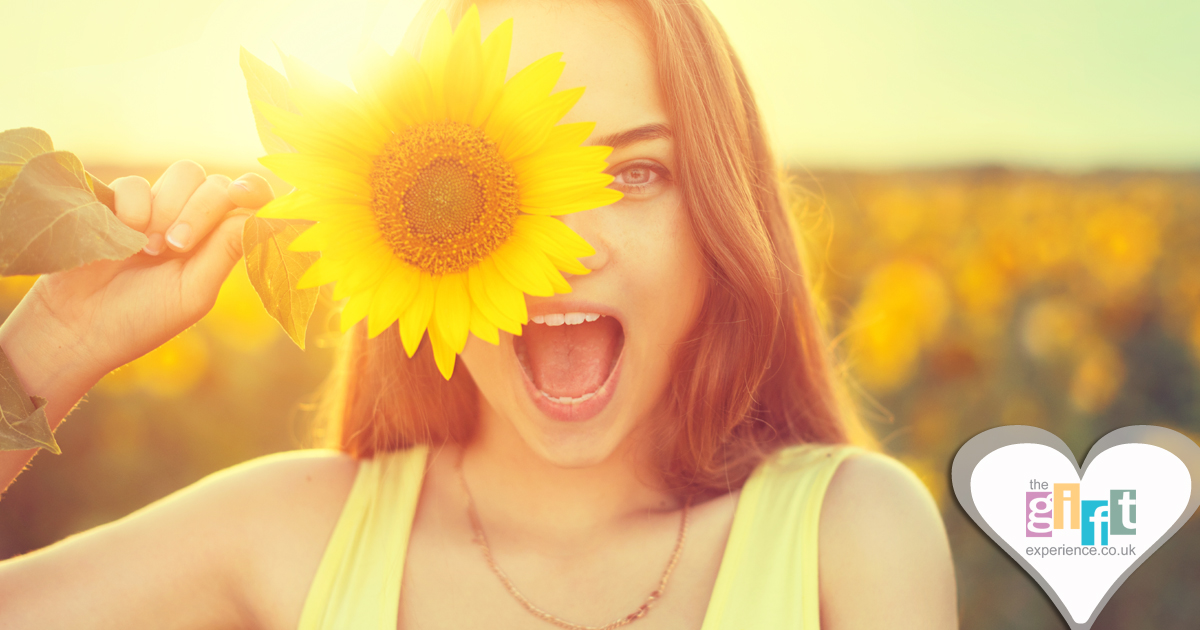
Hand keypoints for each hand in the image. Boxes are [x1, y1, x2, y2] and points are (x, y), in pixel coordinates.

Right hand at [17, 160, 274, 381]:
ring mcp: (154, 208)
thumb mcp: (193, 292)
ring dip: (168, 209)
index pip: (249, 203)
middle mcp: (191, 220)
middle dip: (200, 212)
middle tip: (176, 247)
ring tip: (149, 248)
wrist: (76, 326)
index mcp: (217, 243)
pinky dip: (134, 207)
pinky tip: (122, 236)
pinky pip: (136, 183)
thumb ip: (227, 251)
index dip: (254, 191)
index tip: (243, 194)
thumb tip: (264, 217)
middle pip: (217, 185)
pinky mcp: (115, 201)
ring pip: (185, 174)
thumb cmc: (141, 317)